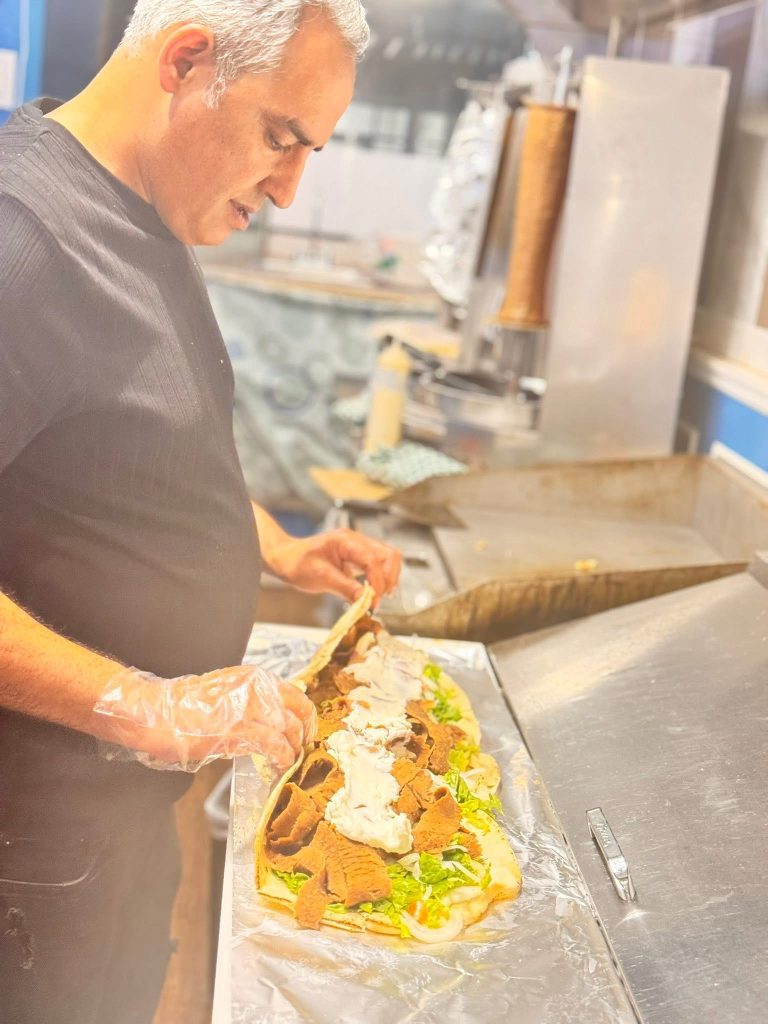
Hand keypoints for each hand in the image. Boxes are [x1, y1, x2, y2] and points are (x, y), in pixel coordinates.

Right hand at [95, 665, 315, 772]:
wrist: (159, 713)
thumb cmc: (186, 706)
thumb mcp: (227, 691)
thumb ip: (251, 700)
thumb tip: (272, 720)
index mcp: (255, 678)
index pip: (297, 695)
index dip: (307, 718)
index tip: (306, 733)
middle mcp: (258, 689)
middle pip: (300, 713)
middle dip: (305, 735)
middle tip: (302, 751)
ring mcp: (250, 710)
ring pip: (291, 731)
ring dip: (295, 750)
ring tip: (290, 762)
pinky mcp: (240, 732)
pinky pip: (276, 747)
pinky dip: (283, 759)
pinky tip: (280, 767)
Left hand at [265, 528, 401, 603]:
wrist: (287, 558)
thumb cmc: (298, 564)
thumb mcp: (320, 578)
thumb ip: (345, 588)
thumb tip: (366, 600)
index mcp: (345, 541)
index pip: (372, 559)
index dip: (377, 581)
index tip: (374, 601)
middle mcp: (355, 540)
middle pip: (388, 554)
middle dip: (389, 577)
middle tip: (381, 598)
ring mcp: (358, 546)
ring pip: (387, 557)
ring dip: (389, 576)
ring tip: (381, 595)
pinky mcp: (358, 556)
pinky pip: (379, 563)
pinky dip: (382, 576)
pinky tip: (376, 590)